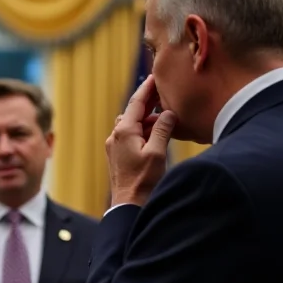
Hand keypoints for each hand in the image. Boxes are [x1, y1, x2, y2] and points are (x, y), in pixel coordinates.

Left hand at [107, 75, 175, 206]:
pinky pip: (130, 136)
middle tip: (164, 94)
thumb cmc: (143, 181)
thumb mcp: (157, 153)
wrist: (128, 205)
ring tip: (164, 117)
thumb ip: (162, 129)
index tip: (156, 77)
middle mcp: (115, 136)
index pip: (137, 103)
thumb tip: (168, 113)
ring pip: (132, 125)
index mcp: (124, 132)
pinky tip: (156, 134)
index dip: (147, 89)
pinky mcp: (117, 156)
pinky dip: (143, 131)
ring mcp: (114, 146)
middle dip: (149, 103)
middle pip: (133, 112)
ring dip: (147, 119)